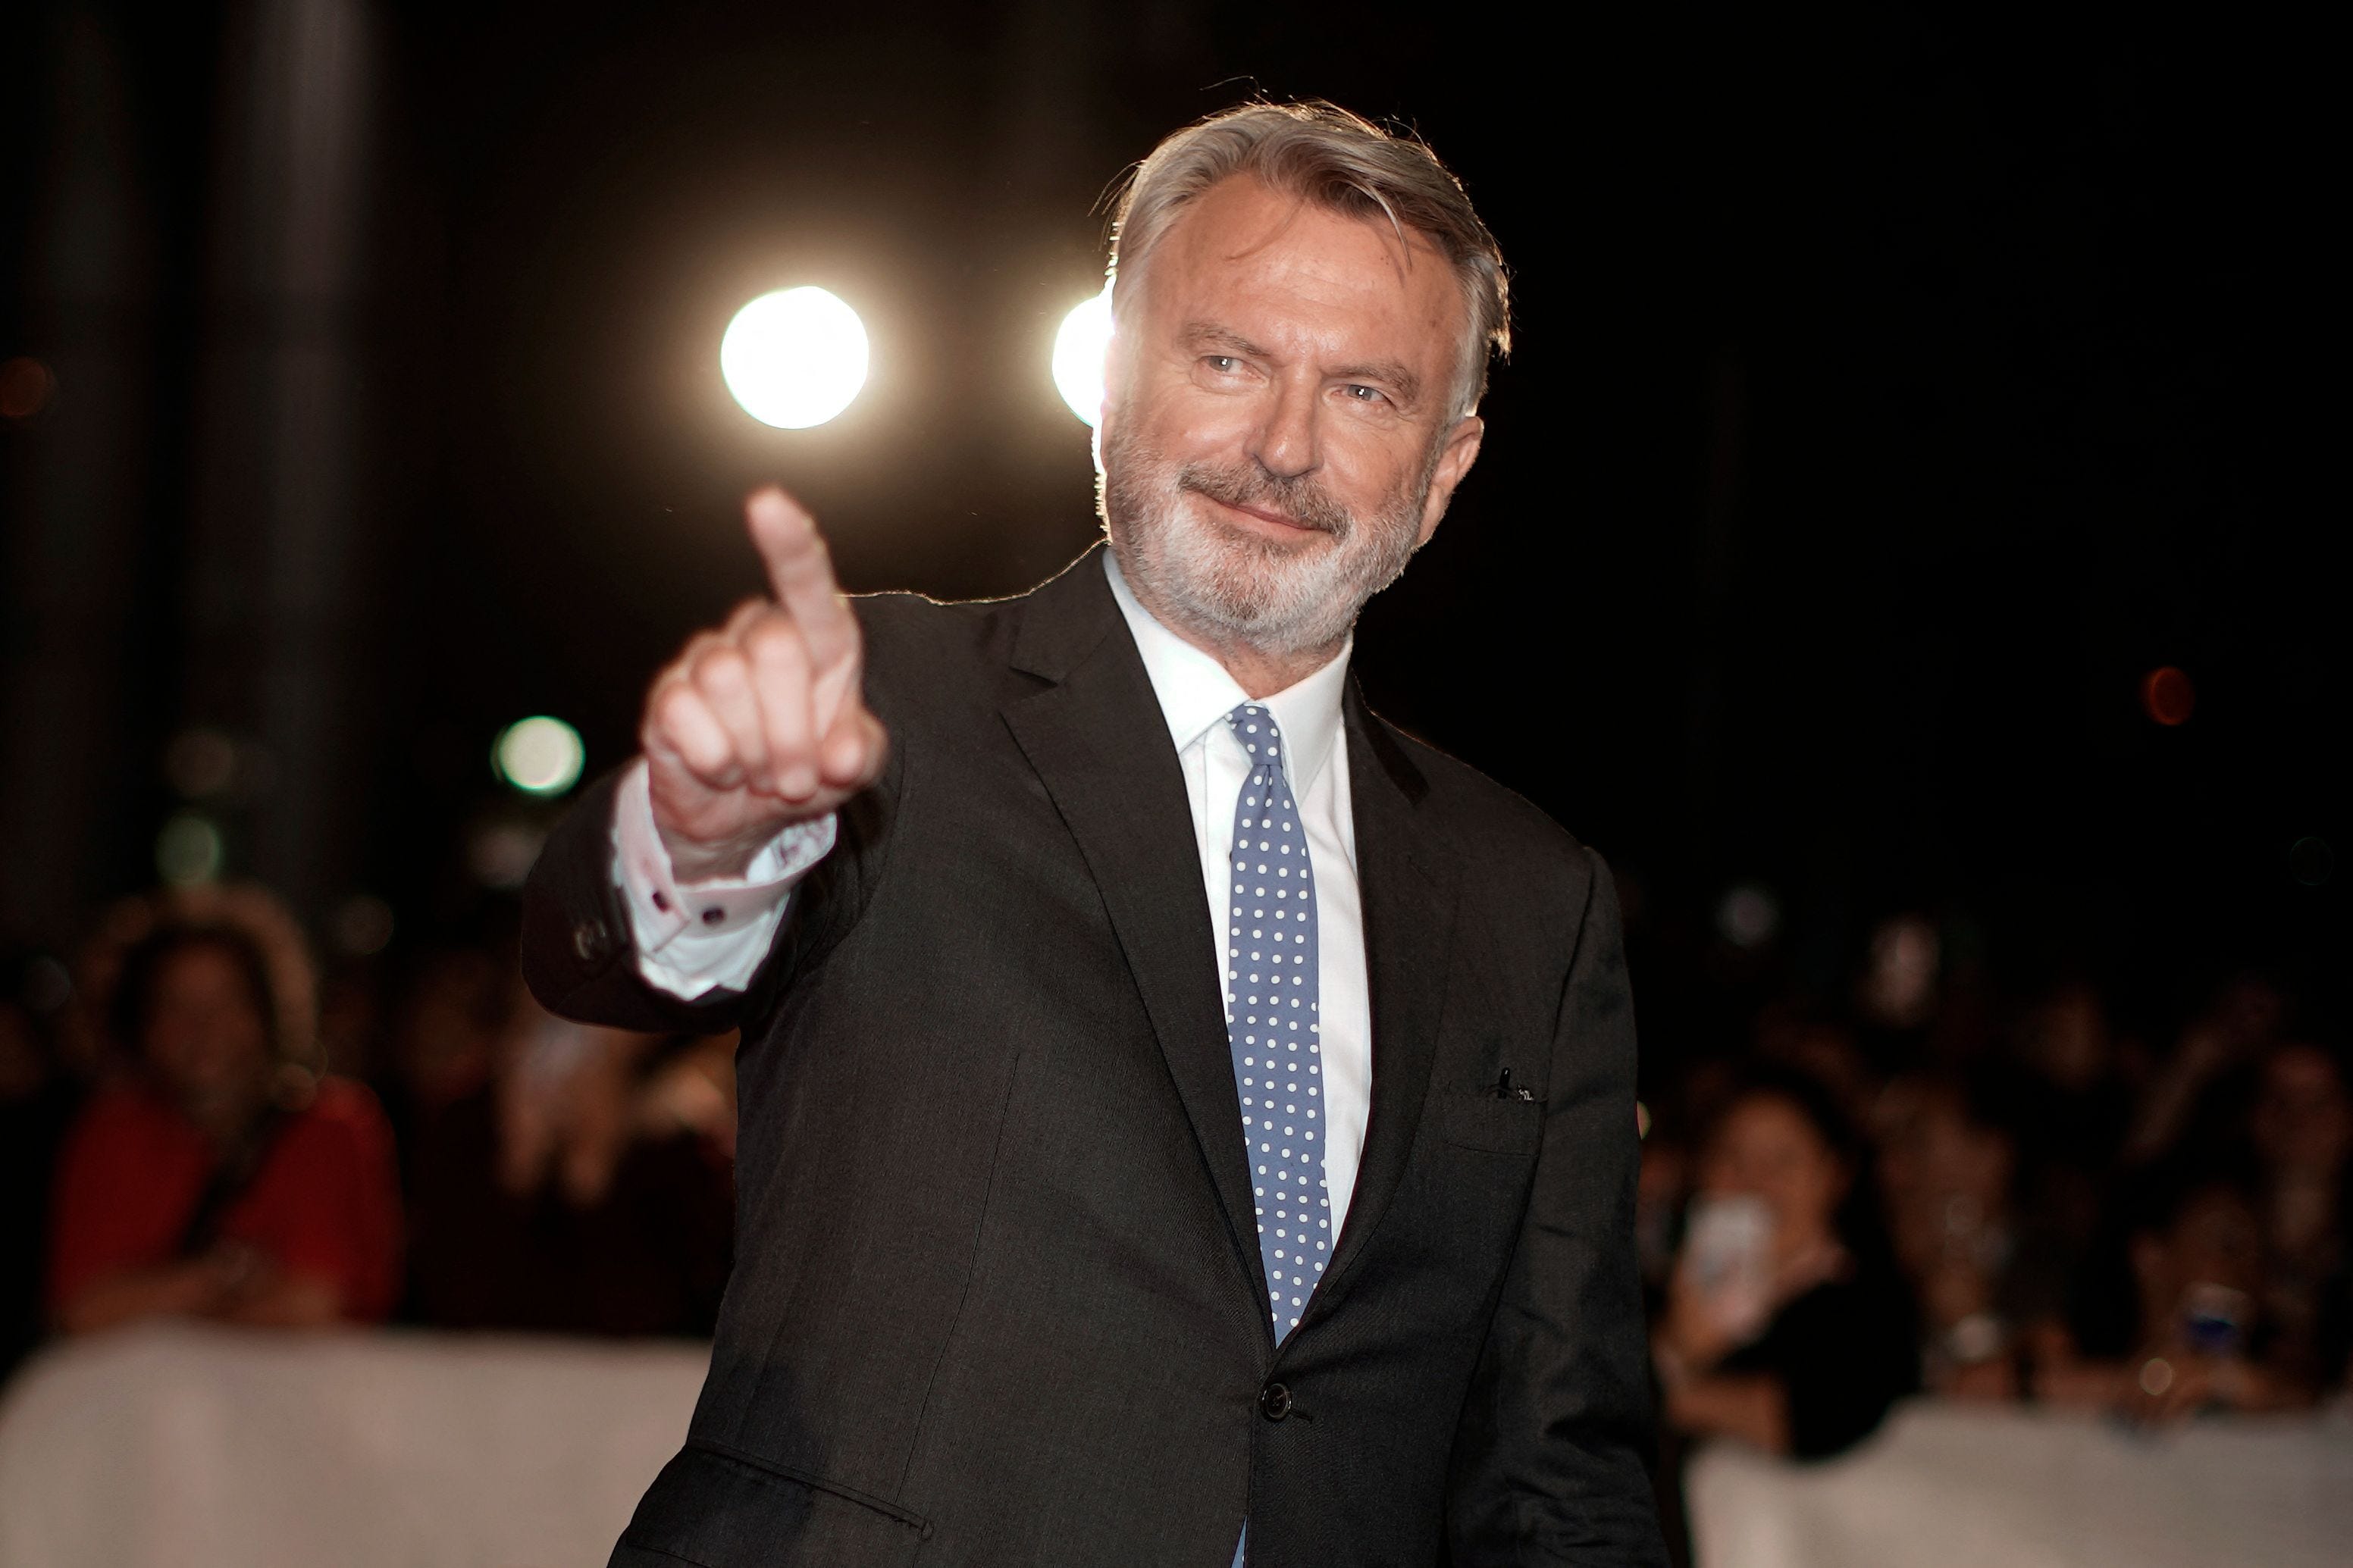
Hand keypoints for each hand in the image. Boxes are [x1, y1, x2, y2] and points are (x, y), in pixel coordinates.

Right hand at [642, 488, 888, 879]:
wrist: (742, 819)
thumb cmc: (806, 770)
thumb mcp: (850, 766)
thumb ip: (861, 754)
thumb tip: (841, 754)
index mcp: (814, 637)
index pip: (805, 582)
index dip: (789, 545)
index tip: (767, 504)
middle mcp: (756, 635)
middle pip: (776, 648)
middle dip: (794, 730)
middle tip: (796, 774)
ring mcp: (706, 662)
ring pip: (727, 682)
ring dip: (755, 751)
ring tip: (758, 771)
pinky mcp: (666, 698)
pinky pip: (687, 719)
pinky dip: (714, 761)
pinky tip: (719, 769)